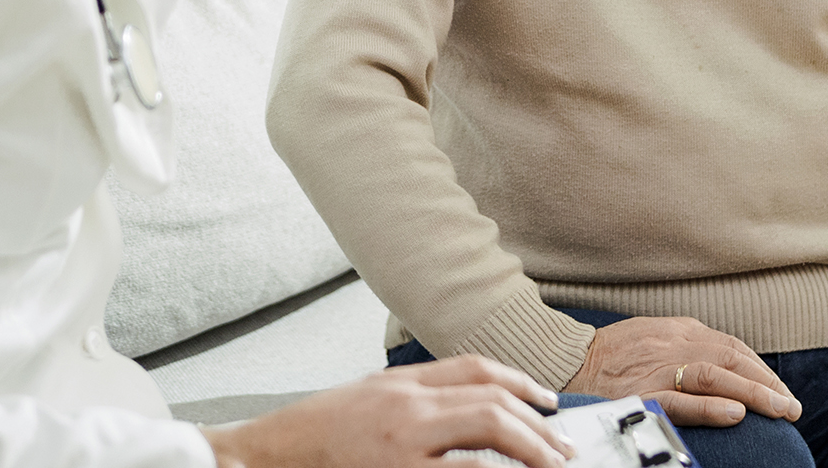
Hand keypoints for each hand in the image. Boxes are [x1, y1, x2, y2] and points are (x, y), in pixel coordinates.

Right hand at [206, 355, 575, 467]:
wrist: (263, 455)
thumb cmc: (312, 436)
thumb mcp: (366, 400)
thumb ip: (414, 400)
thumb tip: (467, 410)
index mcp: (400, 383)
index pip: (478, 369)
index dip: (522, 383)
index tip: (549, 404)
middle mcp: (407, 403)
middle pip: (493, 400)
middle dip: (538, 425)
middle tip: (563, 450)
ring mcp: (402, 441)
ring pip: (488, 429)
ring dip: (530, 449)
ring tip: (552, 467)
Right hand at [564, 316, 801, 428]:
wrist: (566, 361)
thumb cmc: (611, 355)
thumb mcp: (653, 338)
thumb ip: (686, 346)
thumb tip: (725, 365)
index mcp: (679, 330)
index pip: (733, 347)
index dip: (762, 369)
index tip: (781, 391)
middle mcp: (673, 344)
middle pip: (732, 358)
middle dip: (768, 383)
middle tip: (792, 407)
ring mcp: (658, 368)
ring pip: (716, 375)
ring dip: (754, 393)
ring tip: (780, 411)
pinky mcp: (641, 392)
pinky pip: (680, 399)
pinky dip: (711, 406)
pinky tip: (736, 414)